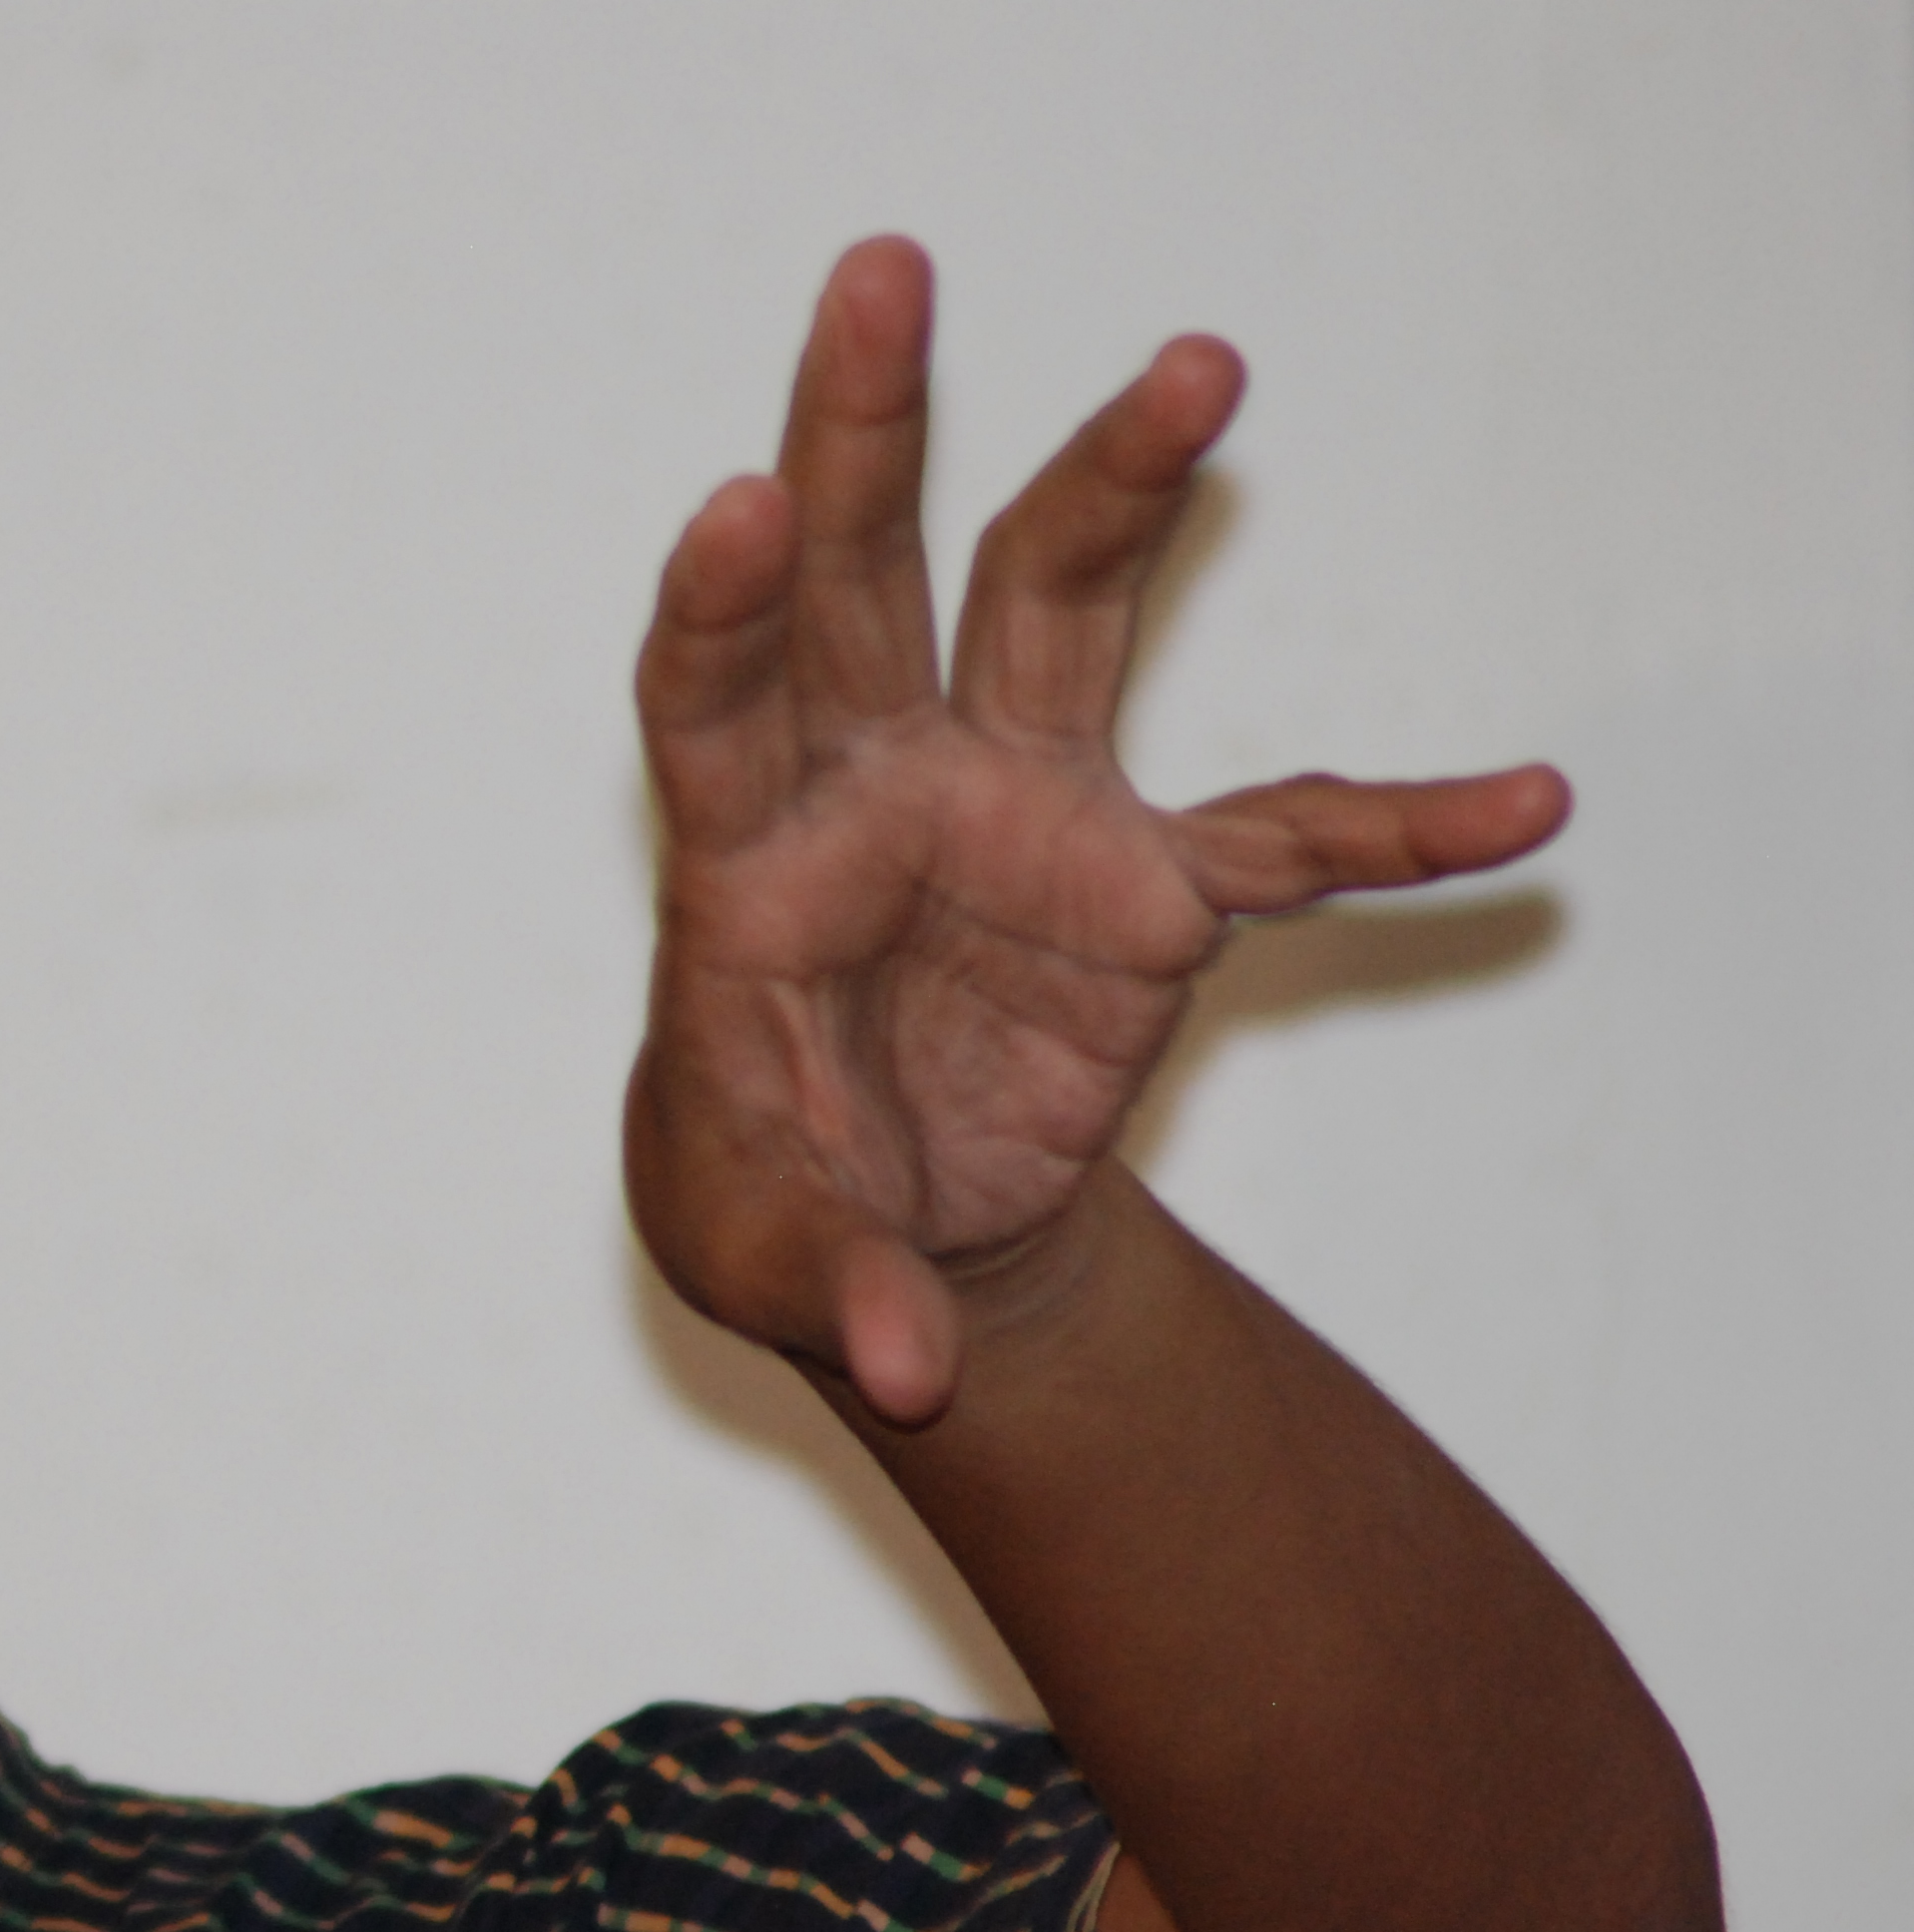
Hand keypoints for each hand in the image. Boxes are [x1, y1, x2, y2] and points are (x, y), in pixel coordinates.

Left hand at [625, 238, 1569, 1426]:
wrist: (888, 1238)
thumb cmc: (779, 1207)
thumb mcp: (773, 1259)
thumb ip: (838, 1292)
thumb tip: (913, 1367)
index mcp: (744, 868)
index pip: (711, 703)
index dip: (715, 609)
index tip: (729, 508)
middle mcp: (875, 790)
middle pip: (859, 575)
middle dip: (861, 427)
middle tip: (884, 269)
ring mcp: (1015, 811)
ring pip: (1057, 603)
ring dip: (1122, 485)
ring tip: (1201, 362)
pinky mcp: (1140, 884)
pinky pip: (1287, 839)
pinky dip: (1394, 833)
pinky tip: (1516, 807)